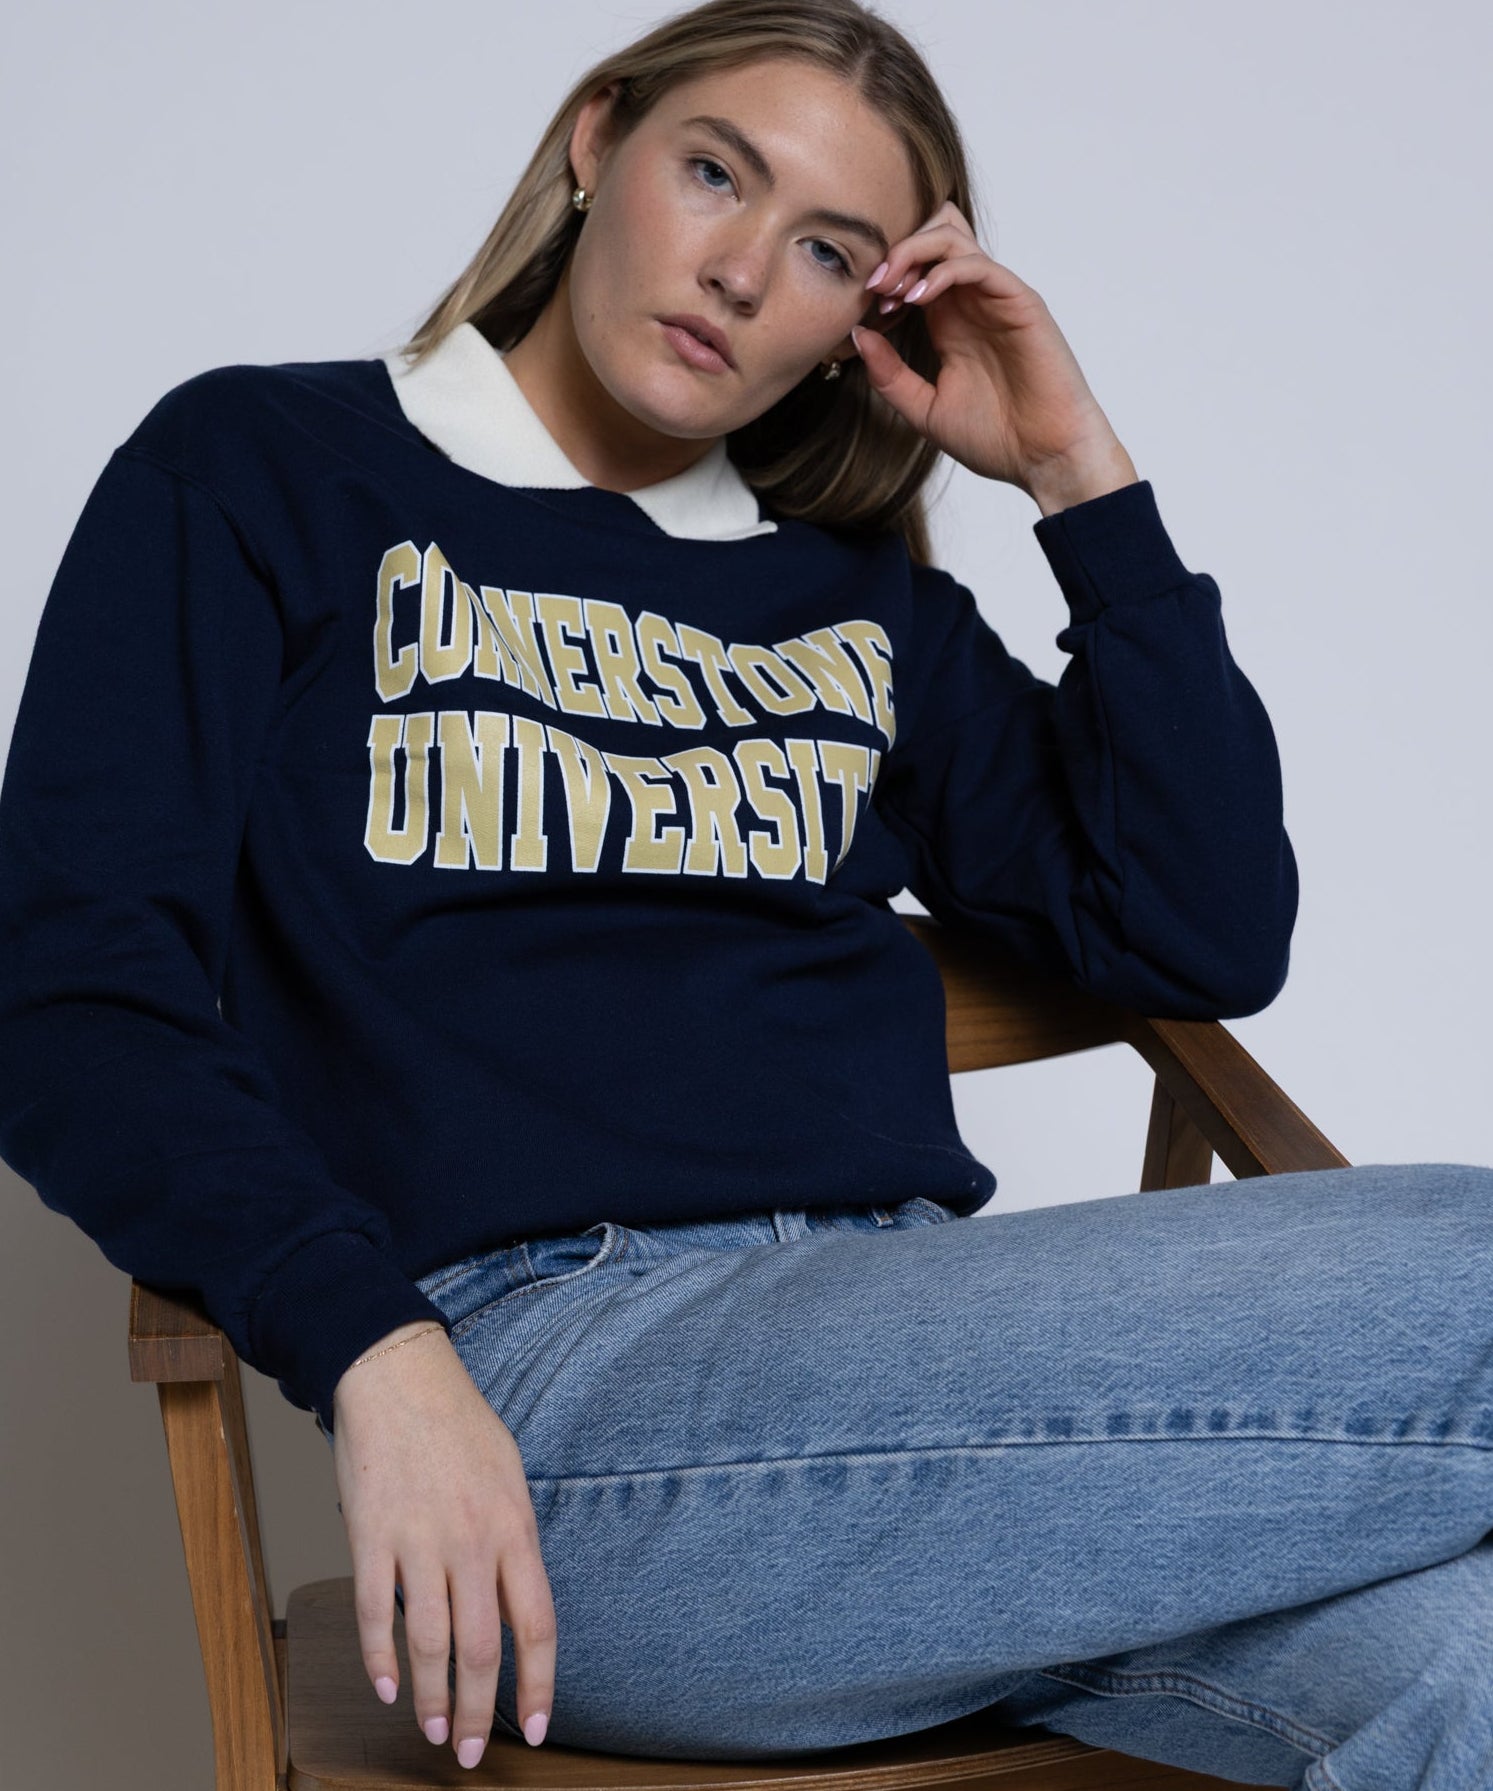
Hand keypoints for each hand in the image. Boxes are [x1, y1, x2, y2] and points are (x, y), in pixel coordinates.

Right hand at [331, 1322, 555, 1769]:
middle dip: (478, 1713)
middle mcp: (471, 1541)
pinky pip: (376, 1615)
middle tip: (469, 1754)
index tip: (536, 1728)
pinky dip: (380, 1660)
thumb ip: (514, 1542)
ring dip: (431, 1700)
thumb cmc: (460, 1425)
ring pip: (429, 1644)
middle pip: (481, 1650)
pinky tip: (388, 1688)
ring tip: (432, 1733)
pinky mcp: (371, 1538)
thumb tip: (516, 1605)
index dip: (538, 1685)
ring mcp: (419, 1541)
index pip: (537, 1624)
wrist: (399, 1376)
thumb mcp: (510, 1477)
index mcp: (515, 1527)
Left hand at [855, 202, 1137, 513]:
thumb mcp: (925, 409)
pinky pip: (978, 264)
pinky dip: (943, 271)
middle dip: (895, 250)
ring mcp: (996, 298)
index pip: (913, 270)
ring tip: (889, 286)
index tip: (861, 305)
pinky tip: (917, 299)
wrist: (1045, 458)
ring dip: (913, 252)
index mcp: (950, 322)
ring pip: (952, 238)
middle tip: (872, 285)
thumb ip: (890, 375)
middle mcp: (972, 302)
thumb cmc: (995, 438)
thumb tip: (857, 334)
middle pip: (932, 236)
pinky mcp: (1020, 302)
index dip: (883, 277)